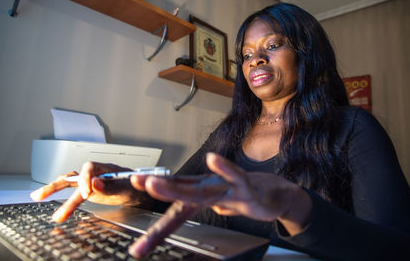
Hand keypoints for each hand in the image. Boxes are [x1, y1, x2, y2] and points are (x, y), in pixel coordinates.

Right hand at [30, 162, 144, 222]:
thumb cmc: (135, 186)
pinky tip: (53, 205)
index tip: (86, 193)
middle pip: (73, 175)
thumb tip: (94, 183)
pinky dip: (63, 199)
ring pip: (69, 183)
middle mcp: (95, 173)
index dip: (85, 179)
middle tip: (42, 194)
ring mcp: (90, 182)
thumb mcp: (127, 187)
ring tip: (37, 197)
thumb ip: (111, 186)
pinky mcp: (88, 191)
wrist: (139, 192)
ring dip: (53, 190)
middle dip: (57, 184)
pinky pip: (73, 193)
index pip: (89, 168)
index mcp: (106, 168)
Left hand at [127, 152, 311, 258]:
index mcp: (201, 195)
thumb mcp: (215, 205)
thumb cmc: (243, 196)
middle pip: (181, 193)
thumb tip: (179, 211)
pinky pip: (236, 177)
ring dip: (175, 187)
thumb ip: (198, 206)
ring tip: (153, 182)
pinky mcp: (247, 188)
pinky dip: (225, 168)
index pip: (175, 209)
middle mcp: (210, 188)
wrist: (274, 193)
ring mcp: (226, 187)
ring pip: (199, 189)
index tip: (138, 248)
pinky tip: (213, 160)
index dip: (157, 227)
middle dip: (157, 190)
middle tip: (136, 183)